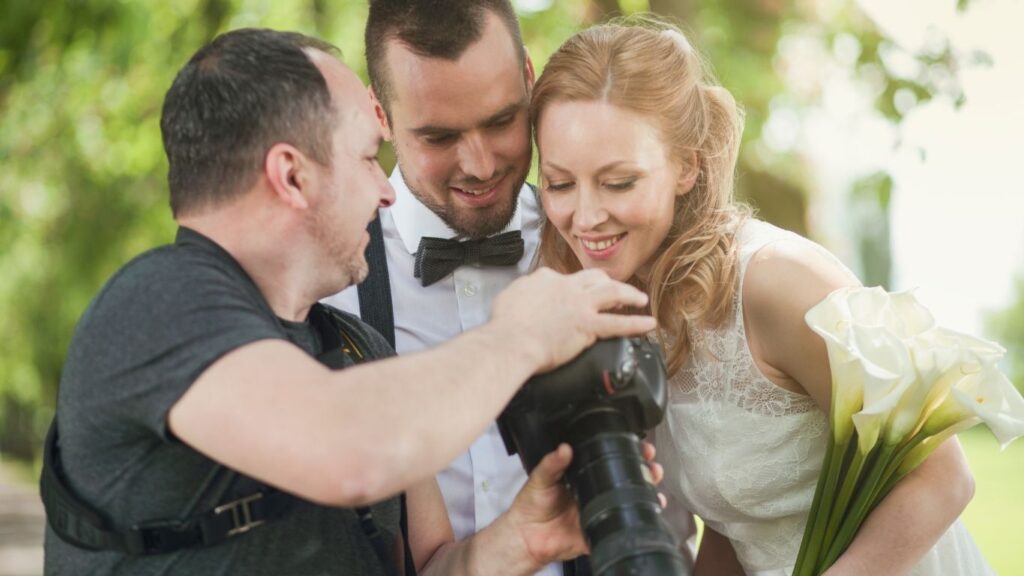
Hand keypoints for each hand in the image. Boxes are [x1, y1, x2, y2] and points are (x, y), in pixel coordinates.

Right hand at [492, 268, 656, 372]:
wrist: (512, 341)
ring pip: (612, 292)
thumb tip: (526, 295)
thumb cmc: (505, 326)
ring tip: (640, 298)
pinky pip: (618, 324)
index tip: (570, 295)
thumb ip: (524, 292)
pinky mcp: (588, 326)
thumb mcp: (509, 296)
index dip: (569, 286)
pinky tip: (649, 324)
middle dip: (606, 281)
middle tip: (615, 288)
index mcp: (546, 278)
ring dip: (629, 293)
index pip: (563, 277)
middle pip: (594, 278)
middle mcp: (566, 286)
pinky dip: (636, 324)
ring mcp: (580, 305)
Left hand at [504, 440, 667, 570]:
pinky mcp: (599, 531)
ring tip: (654, 484)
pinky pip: (620, 527)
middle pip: (626, 478)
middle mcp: (595, 492)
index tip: (638, 444)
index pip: (609, 460)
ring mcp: (599, 511)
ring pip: (629, 500)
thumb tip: (564, 449)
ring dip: (646, 492)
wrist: (526, 535)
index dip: (626, 451)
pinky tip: (645, 512)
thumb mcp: (540, 478)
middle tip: (652, 462)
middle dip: (645, 469)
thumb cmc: (531, 504)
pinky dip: (635, 521)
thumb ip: (552, 464)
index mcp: (583, 476)